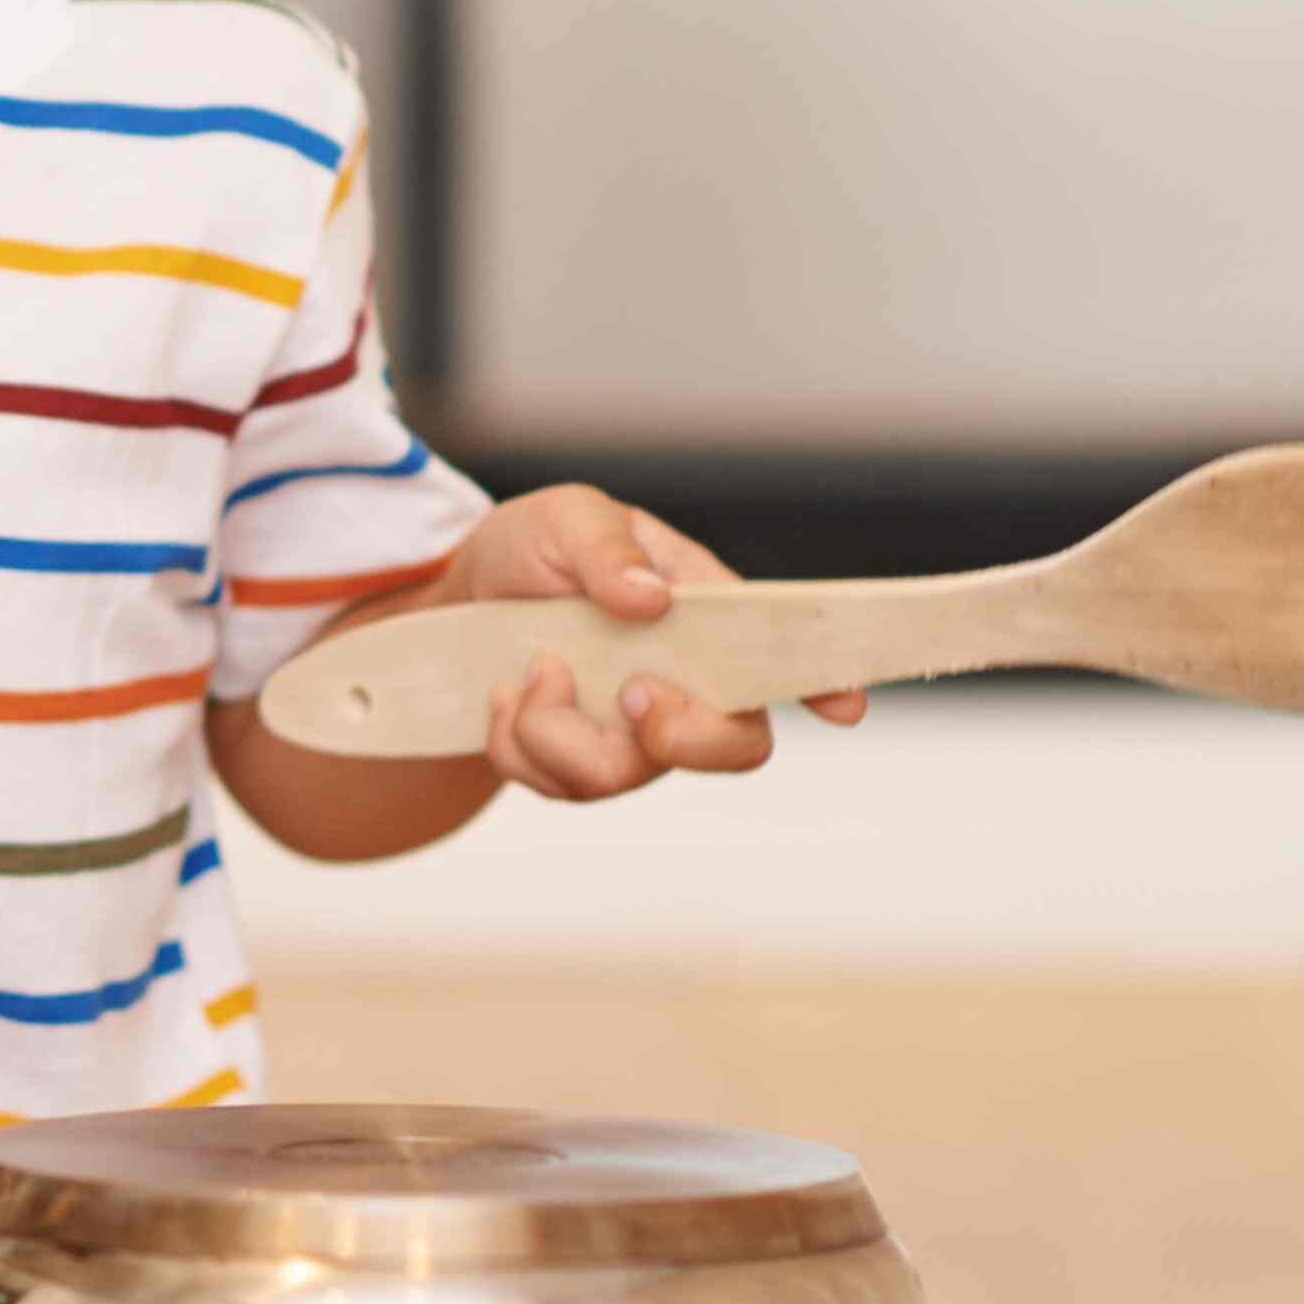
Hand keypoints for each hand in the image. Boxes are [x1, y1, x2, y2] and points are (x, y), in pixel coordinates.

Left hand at [428, 483, 865, 800]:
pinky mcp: (577, 767)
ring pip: (625, 774)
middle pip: (734, 747)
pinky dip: (517, 740)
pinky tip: (503, 695)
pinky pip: (557, 784)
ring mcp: (633, 734)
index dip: (823, 683)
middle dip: (686, 736)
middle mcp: (684, 684)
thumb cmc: (535, 552)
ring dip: (559, 728)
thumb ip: (607, 548)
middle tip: (631, 690)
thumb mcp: (566, 519)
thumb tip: (650, 596)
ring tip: (528, 671)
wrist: (459, 599)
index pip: (780, 654)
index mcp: (705, 617)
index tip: (844, 705)